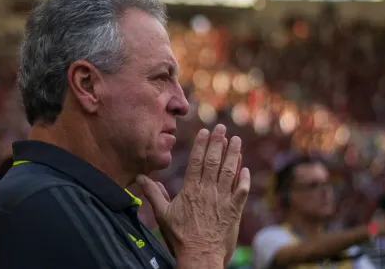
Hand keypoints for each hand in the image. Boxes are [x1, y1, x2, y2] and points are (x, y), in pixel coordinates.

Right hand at [137, 124, 249, 263]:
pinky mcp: (234, 211)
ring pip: (229, 172)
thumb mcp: (162, 214)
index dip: (201, 144)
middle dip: (218, 143)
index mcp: (190, 190)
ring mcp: (222, 200)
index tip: (205, 131)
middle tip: (223, 128)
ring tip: (236, 141)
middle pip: (214, 162)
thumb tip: (139, 178)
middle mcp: (207, 191)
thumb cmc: (179, 237)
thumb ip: (152, 194)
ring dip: (233, 155)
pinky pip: (242, 191)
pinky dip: (244, 179)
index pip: (196, 161)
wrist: (199, 256)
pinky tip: (245, 168)